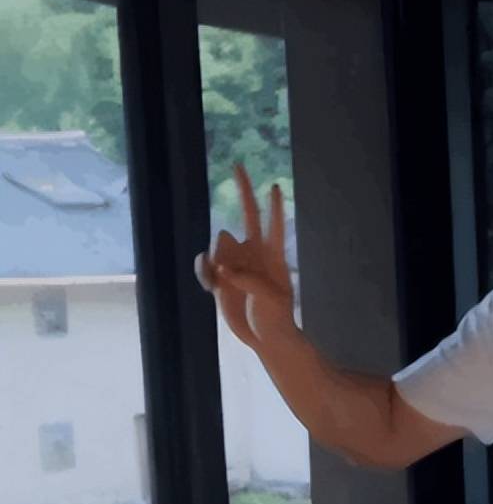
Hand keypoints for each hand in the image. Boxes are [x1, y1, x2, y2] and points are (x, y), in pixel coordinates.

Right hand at [194, 163, 295, 351]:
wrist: (265, 338)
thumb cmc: (276, 317)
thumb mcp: (270, 297)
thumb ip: (248, 278)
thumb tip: (222, 266)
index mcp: (272, 255)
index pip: (274, 223)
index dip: (274, 205)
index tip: (274, 185)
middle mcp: (253, 253)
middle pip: (247, 214)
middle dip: (244, 190)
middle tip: (238, 165)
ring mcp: (235, 263)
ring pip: (217, 245)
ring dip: (215, 259)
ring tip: (223, 282)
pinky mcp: (220, 278)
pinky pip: (205, 264)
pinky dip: (204, 271)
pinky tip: (210, 284)